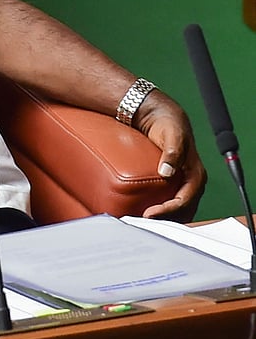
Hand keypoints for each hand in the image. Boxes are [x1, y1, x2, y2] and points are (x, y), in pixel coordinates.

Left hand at [135, 91, 206, 221]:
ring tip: (142, 221)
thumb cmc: (168, 124)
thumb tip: (167, 172)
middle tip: (143, 222)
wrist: (161, 116)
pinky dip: (161, 211)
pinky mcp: (172, 183)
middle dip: (165, 219)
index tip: (149, 214)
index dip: (168, 210)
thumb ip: (172, 152)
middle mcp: (191, 182)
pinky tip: (145, 213)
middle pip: (182, 210)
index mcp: (195, 174)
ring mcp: (182, 184)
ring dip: (163, 218)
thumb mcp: (172, 135)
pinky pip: (169, 202)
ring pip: (177, 210)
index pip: (184, 200)